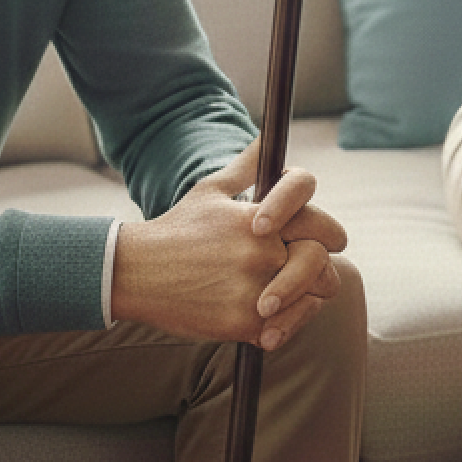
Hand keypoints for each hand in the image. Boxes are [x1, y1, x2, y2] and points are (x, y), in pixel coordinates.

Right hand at [113, 137, 348, 349]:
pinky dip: (287, 324)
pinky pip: (291, 325)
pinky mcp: (246, 323)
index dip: (325, 224)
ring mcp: (256, 288)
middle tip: (317, 268)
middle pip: (322, 257)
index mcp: (258, 217)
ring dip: (309, 294)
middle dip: (323, 261)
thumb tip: (269, 136)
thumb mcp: (211, 189)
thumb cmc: (177, 229)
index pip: (315, 214)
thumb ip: (249, 166)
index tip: (322, 235)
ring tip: (292, 293)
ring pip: (315, 293)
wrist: (135, 274)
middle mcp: (262, 251)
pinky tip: (271, 319)